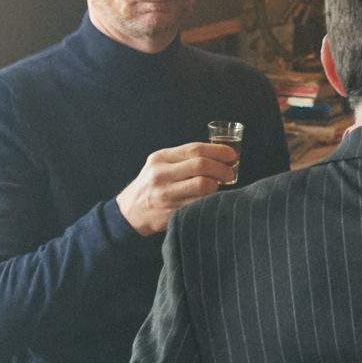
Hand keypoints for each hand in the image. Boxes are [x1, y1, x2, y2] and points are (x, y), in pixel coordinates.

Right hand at [115, 140, 239, 236]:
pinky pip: (199, 204)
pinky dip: (210, 200)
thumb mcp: (161, 164)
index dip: (218, 151)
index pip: (195, 149)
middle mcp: (161, 175)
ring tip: (219, 185)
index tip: (232, 155)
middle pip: (201, 166)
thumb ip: (185, 158)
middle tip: (230, 172)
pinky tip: (211, 198)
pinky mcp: (170, 213)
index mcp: (161, 158)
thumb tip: (221, 154)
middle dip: (222, 168)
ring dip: (217, 185)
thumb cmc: (152, 184)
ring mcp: (165, 195)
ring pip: (203, 186)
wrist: (130, 211)